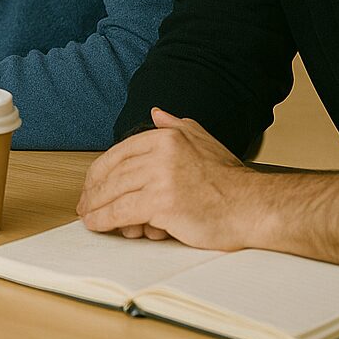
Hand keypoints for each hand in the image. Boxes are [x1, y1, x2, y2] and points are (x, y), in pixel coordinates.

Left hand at [76, 107, 258, 250]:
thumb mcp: (203, 141)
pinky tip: (97, 225)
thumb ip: (177, 126)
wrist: (254, 207)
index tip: (92, 184)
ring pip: (113, 193)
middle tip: (84, 203)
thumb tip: (156, 112)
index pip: (119, 152)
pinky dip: (105, 220)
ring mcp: (159, 178)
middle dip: (93, 191)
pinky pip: (121, 212)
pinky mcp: (161, 204)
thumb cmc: (230, 181)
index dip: (100, 171)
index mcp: (166, 137)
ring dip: (95, 207)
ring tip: (89, 217)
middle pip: (112, 173)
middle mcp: (160, 153)